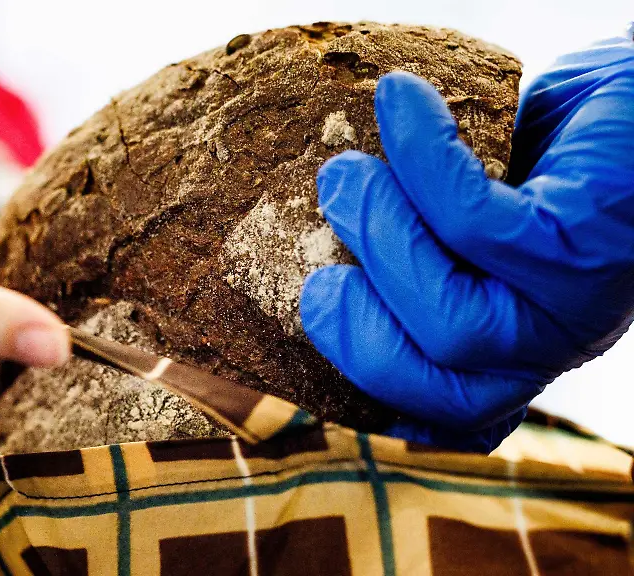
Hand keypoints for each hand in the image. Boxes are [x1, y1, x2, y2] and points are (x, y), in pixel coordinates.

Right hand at [299, 36, 633, 451]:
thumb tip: (328, 221)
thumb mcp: (490, 213)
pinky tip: (401, 103)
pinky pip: (478, 226)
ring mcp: (577, 305)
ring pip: (452, 324)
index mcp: (524, 349)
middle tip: (318, 264)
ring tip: (346, 170)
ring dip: (378, 239)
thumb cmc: (563, 149)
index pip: (458, 421)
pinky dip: (422, 163)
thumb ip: (430, 246)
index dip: (378, 391)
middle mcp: (553, 345)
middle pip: (439, 392)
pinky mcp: (587, 244)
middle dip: (353, 331)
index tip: (321, 313)